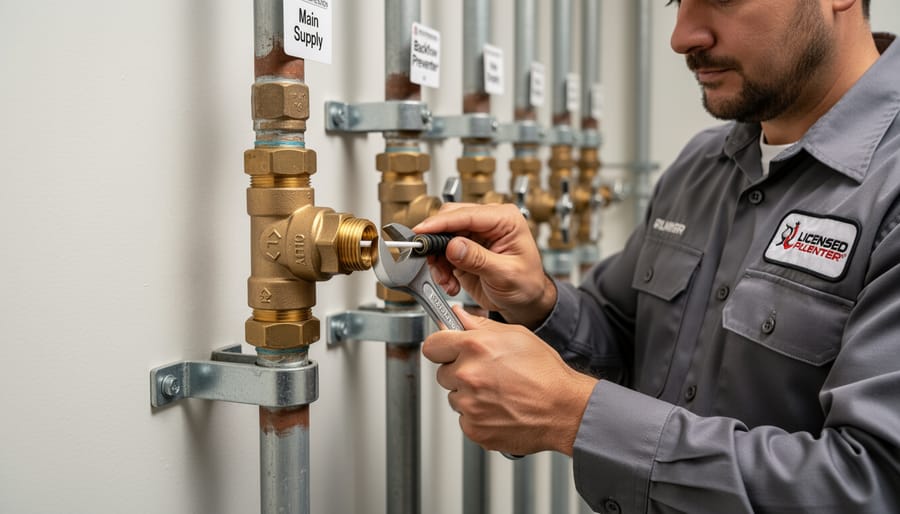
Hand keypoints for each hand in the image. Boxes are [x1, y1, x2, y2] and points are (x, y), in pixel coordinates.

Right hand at [413, 202, 555, 327]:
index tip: (422, 231)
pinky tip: (450, 282)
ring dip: (438, 260)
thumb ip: (478, 259)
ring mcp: (475, 234)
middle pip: (449, 219)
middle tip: (432, 261)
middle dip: (436, 242)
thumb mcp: (505, 274)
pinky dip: (440, 268)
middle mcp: (488, 222)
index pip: (468, 214)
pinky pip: (441, 252)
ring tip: (446, 280)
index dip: (441, 222)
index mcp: (505, 219)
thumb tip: (454, 245)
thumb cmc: (526, 285)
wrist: (525, 301)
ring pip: (441, 236)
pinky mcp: (464, 248)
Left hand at [422, 307, 597, 455]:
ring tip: (498, 393)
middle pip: (442, 373)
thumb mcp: (516, 335)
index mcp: (474, 347)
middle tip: (486, 374)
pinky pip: (465, 419)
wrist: (564, 409)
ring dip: (469, 396)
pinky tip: (499, 409)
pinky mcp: (474, 428)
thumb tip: (458, 316)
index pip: (432, 345)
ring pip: (454, 397)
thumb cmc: (546, 373)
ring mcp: (469, 404)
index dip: (441, 347)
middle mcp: (467, 375)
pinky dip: (478, 416)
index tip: (447, 350)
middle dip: (459, 372)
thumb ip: (479, 325)